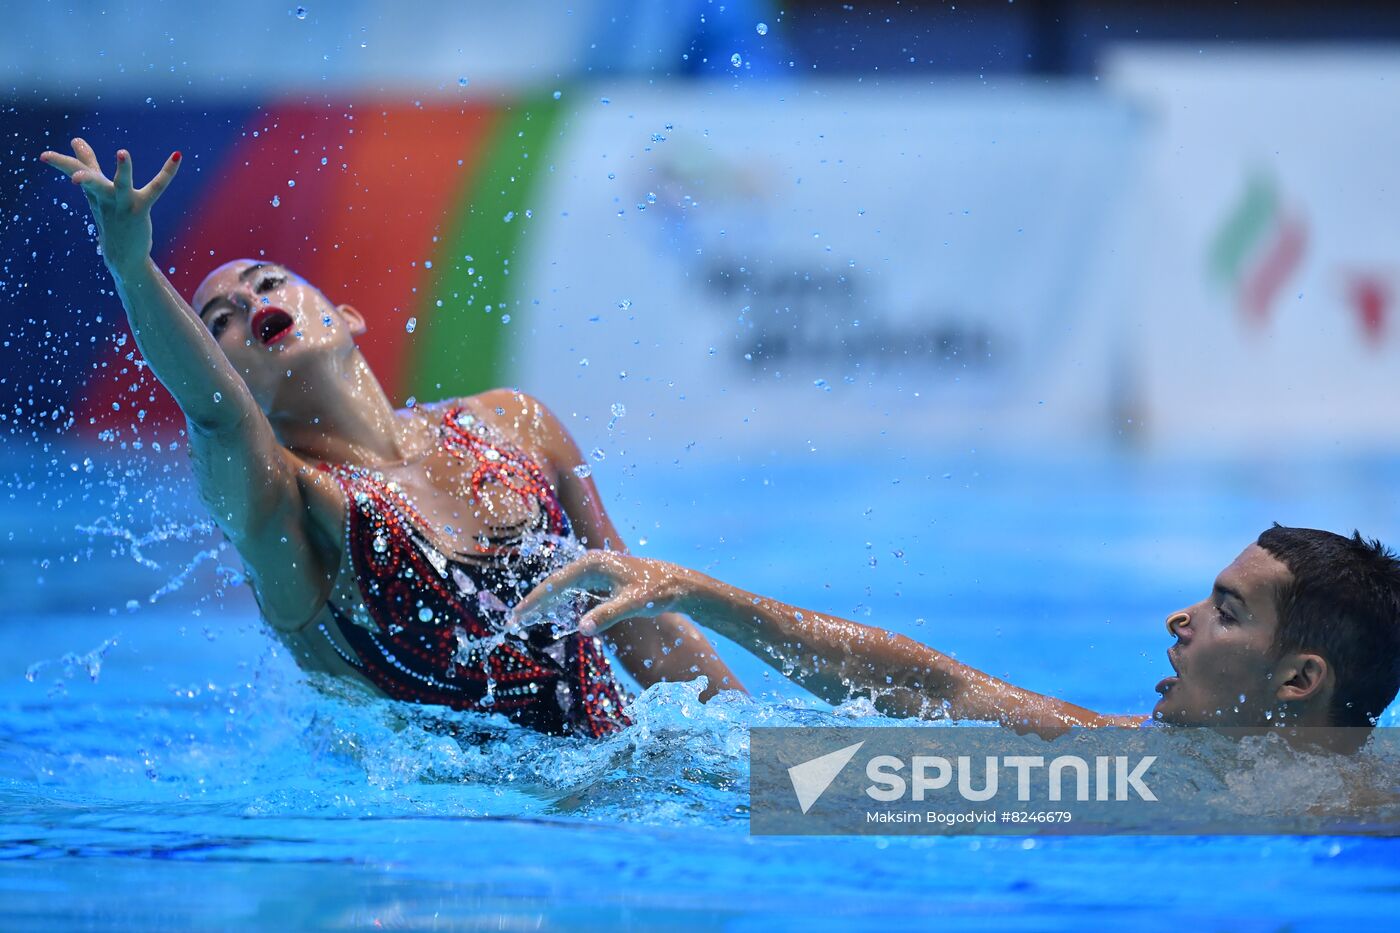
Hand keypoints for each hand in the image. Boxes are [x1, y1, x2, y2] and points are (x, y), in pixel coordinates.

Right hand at [39, 138, 180, 278]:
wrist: (123, 256)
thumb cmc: (110, 218)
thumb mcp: (96, 191)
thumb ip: (88, 164)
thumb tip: (75, 140)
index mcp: (93, 192)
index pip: (75, 173)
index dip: (60, 164)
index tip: (44, 156)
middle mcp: (105, 197)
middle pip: (90, 182)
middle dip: (79, 175)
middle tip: (73, 177)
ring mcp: (123, 204)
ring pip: (121, 185)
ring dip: (123, 170)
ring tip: (122, 153)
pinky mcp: (141, 209)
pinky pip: (156, 188)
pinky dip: (167, 172)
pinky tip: (178, 156)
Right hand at [512, 551, 695, 635]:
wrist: (676, 583)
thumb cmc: (657, 590)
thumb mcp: (633, 604)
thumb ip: (608, 615)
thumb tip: (583, 629)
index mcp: (593, 565)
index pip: (556, 583)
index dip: (535, 600)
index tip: (518, 615)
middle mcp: (590, 564)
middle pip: (554, 584)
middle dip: (534, 602)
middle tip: (514, 621)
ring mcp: (594, 571)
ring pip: (561, 588)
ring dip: (544, 603)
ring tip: (524, 619)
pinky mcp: (599, 580)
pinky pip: (572, 591)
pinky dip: (559, 603)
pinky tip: (549, 614)